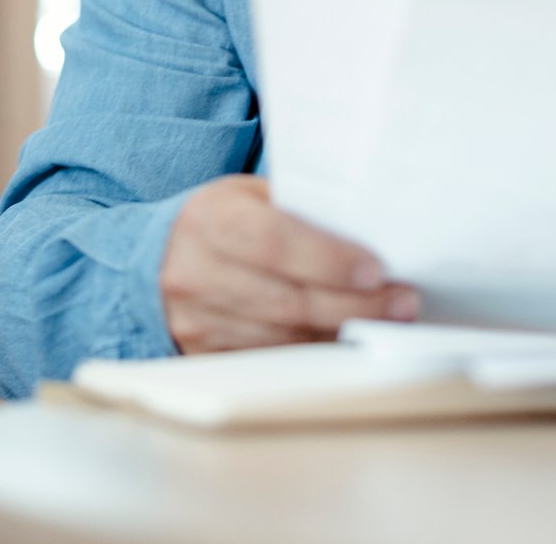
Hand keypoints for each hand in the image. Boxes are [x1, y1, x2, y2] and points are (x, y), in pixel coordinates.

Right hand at [160, 175, 419, 352]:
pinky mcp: (204, 354)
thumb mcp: (246, 196)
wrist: (153, 260)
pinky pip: (270, 358)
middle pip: (286, 300)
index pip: (274, 244)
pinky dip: (315, 350)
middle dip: (354, 305)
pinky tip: (348, 338)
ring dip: (342, 332)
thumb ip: (294, 208)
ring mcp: (197, 321)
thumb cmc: (218, 221)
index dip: (328, 260)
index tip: (376, 269)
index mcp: (210, 221)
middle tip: (403, 302)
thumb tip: (366, 230)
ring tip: (388, 320)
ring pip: (283, 337)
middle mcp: (195, 273)